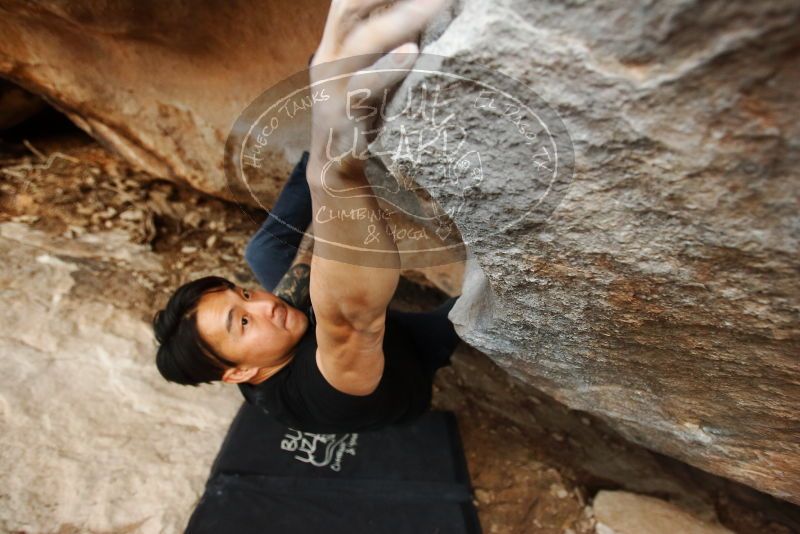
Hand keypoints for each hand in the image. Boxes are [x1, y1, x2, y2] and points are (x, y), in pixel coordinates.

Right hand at [308, 0, 449, 177]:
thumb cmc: (361, 113)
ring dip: (403, 17)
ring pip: (365, 39)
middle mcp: (330, 55)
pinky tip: (413, 51)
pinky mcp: (343, 111)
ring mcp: (333, 83)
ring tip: (439, 0)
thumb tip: (429, 13)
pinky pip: (366, 83)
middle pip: (350, 5)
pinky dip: (389, 66)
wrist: (334, 167)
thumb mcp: (375, 70)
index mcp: (337, 41)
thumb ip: (393, 42)